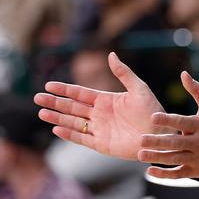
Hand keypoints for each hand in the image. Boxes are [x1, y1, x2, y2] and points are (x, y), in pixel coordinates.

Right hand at [34, 52, 165, 160]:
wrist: (160, 133)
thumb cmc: (152, 110)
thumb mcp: (138, 88)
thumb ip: (123, 73)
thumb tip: (111, 54)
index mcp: (107, 100)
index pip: (80, 93)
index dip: (65, 89)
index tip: (49, 84)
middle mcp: (100, 114)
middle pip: (72, 107)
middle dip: (55, 102)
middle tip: (37, 98)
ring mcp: (99, 129)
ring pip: (73, 122)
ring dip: (57, 118)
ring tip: (41, 113)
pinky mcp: (101, 144)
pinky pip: (82, 138)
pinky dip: (69, 134)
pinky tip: (56, 129)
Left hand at [138, 71, 198, 178]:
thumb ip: (196, 90)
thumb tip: (183, 74)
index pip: (182, 122)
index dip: (168, 120)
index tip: (153, 117)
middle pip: (176, 142)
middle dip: (158, 142)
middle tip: (141, 139)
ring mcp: (197, 157)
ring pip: (175, 158)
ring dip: (157, 157)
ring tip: (141, 155)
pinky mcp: (196, 170)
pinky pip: (178, 173)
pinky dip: (164, 174)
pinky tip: (151, 171)